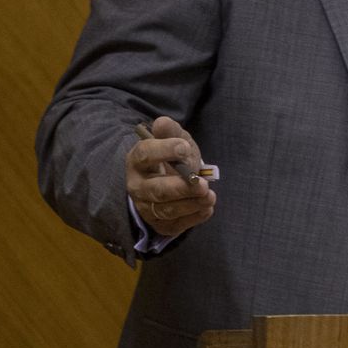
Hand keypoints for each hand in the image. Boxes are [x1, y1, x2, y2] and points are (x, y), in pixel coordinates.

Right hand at [126, 116, 215, 237]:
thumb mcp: (175, 140)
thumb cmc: (173, 158)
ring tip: (210, 196)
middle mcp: (138, 186)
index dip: (164, 151)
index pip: (145, 155)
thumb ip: (171, 132)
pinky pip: (176, 225)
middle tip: (202, 184)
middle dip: (180, 188)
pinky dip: (193, 217)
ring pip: (166, 210)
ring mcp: (147, 208)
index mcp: (138, 161)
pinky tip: (207, 208)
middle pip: (156, 190)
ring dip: (191, 204)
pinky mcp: (160, 224)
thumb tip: (162, 122)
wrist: (170, 181)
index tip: (184, 147)